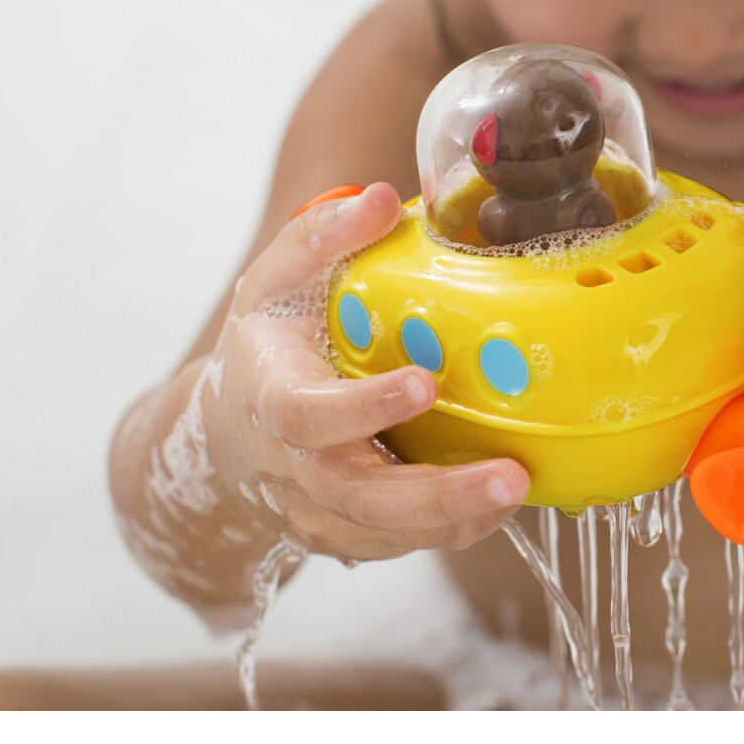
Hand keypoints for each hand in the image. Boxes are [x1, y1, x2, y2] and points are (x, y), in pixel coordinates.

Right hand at [202, 183, 529, 563]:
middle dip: (435, 495)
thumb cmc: (264, 346)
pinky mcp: (345, 535)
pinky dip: (449, 530)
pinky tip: (500, 505)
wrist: (226, 433)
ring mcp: (317, 511)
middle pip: (358, 497)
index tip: (424, 383)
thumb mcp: (275, 280)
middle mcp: (290, 468)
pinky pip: (397, 544)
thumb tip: (379, 198)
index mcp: (271, 397)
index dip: (363, 408)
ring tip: (518, 490)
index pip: (309, 415)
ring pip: (384, 532)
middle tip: (508, 476)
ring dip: (454, 519)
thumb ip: (321, 235)